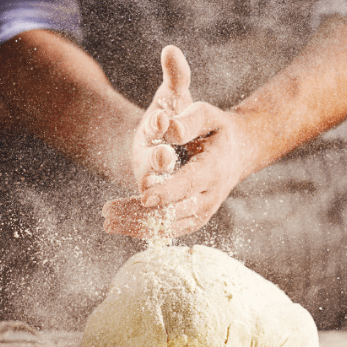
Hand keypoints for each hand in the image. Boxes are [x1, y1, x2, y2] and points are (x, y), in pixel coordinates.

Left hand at [104, 46, 250, 238]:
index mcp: (213, 168)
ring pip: (168, 226)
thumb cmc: (217, 129)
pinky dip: (144, 230)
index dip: (167, 192)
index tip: (145, 197)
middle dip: (140, 214)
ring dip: (136, 226)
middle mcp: (209, 196)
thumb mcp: (208, 115)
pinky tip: (119, 226)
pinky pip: (169, 231)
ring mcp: (203, 211)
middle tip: (108, 213)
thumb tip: (169, 129)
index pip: (189, 184)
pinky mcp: (194, 220)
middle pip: (174, 212)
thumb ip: (189, 121)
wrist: (239, 152)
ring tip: (107, 223)